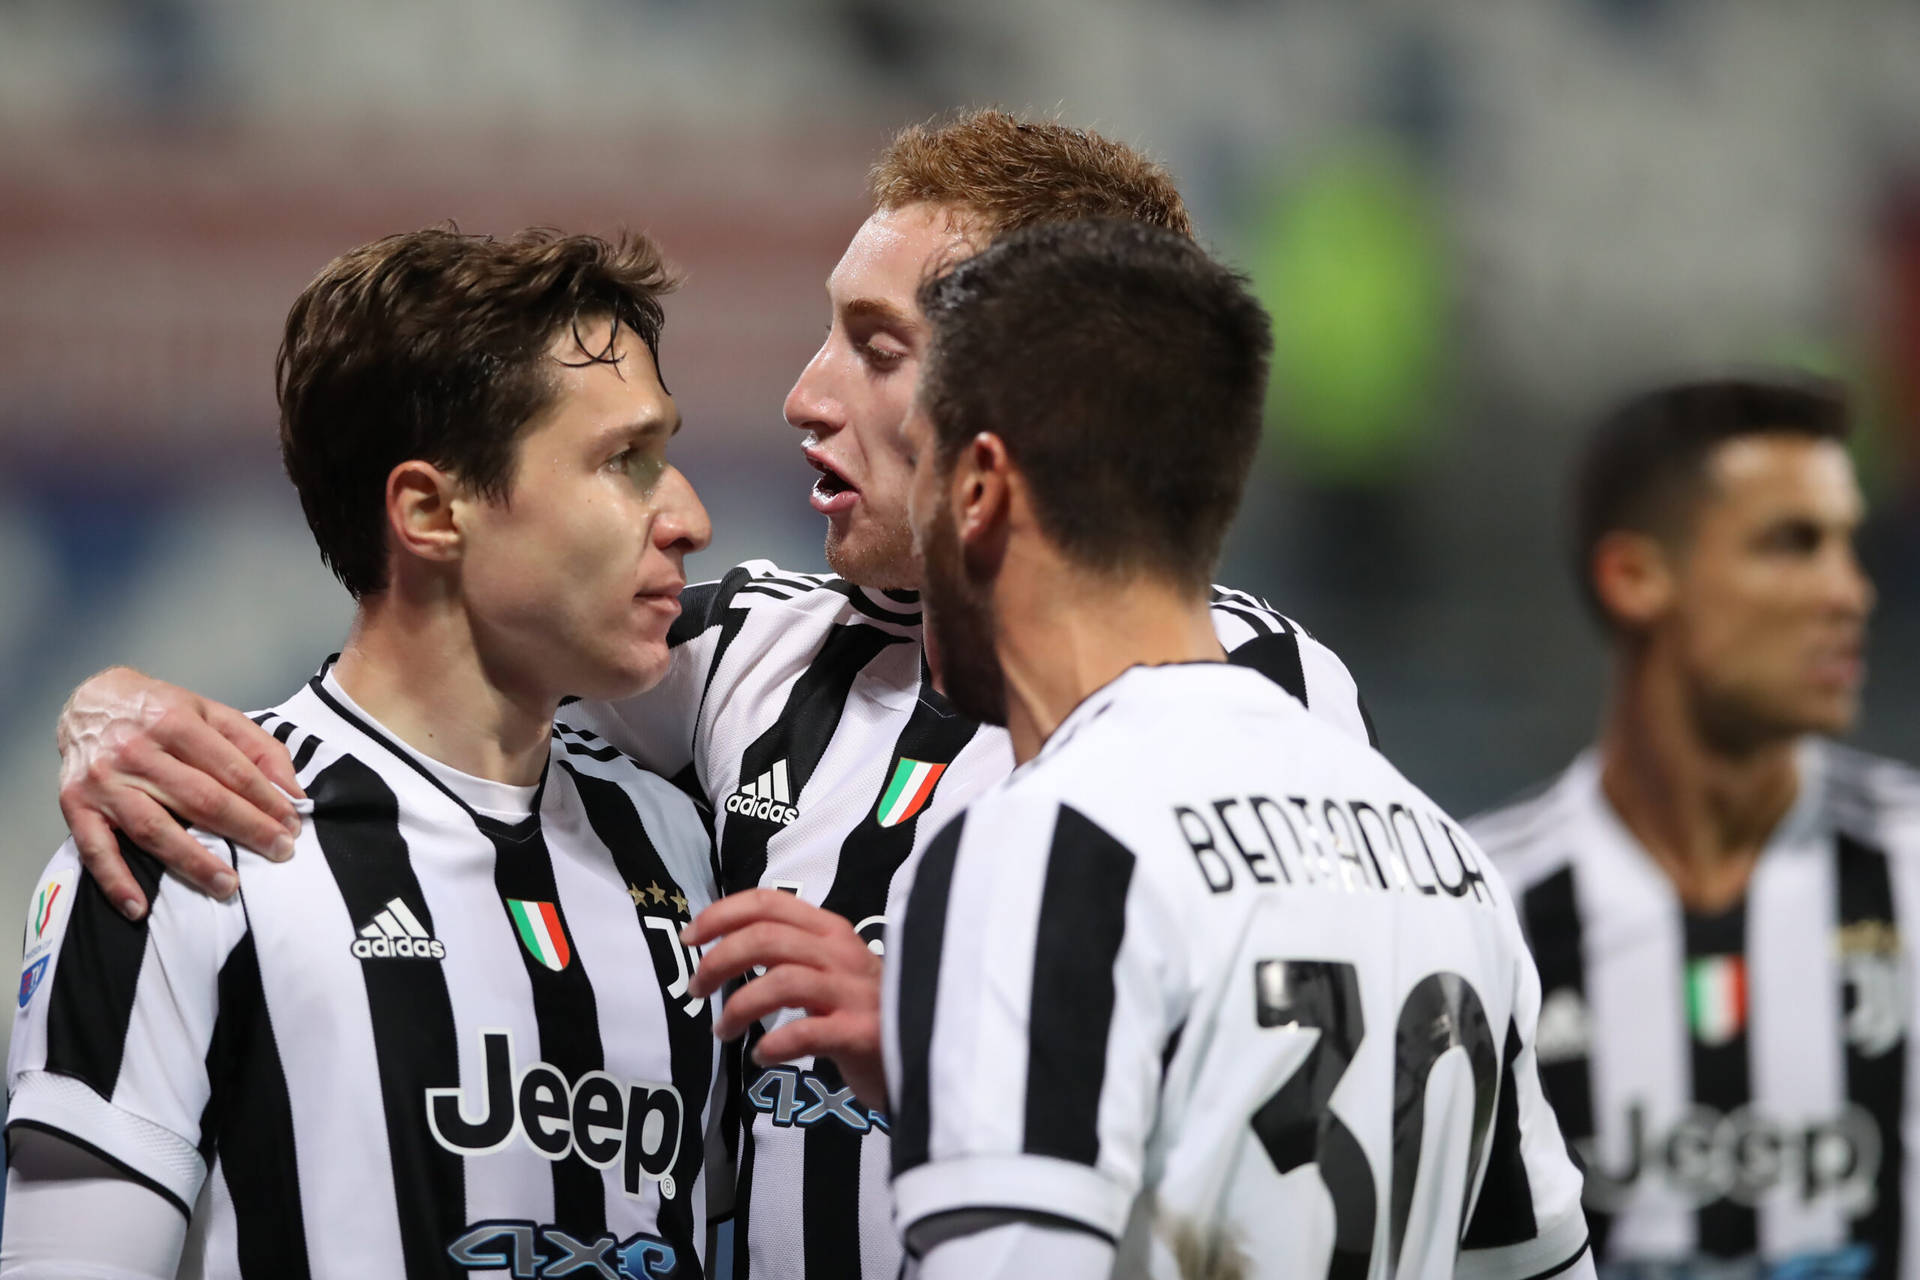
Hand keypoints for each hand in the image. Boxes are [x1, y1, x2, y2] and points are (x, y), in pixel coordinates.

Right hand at [58, 667, 304, 918]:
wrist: (88, 702)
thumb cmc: (160, 711)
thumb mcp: (212, 713)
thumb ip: (257, 747)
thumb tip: (293, 792)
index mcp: (176, 723)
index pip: (232, 770)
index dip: (267, 801)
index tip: (292, 826)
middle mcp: (137, 751)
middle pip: (200, 799)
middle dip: (246, 829)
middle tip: (279, 853)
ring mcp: (104, 781)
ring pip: (154, 828)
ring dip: (192, 862)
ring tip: (228, 887)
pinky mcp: (75, 805)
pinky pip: (95, 848)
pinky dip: (115, 881)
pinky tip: (139, 907)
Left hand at [682, 889, 887, 1108]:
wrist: (927, 1052)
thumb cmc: (867, 1011)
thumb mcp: (832, 970)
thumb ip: (792, 954)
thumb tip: (727, 952)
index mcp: (830, 931)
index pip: (768, 902)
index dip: (721, 914)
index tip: (690, 938)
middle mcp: (841, 953)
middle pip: (765, 938)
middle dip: (718, 961)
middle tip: (697, 990)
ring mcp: (853, 992)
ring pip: (781, 981)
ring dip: (739, 1007)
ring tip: (723, 1031)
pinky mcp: (862, 1033)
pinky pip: (806, 1032)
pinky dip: (774, 1045)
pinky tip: (762, 1057)